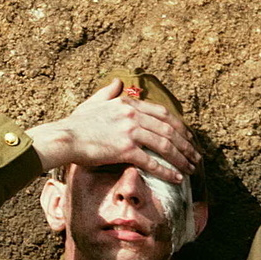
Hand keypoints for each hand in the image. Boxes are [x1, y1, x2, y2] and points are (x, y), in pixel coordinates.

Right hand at [26, 77, 199, 181]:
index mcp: (128, 103)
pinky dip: (167, 171)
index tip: (189, 137)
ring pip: (165, 145)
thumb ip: (108, 92)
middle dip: (186, 145)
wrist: (64, 138)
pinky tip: (177, 178)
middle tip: (196, 156)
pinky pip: (152, 162)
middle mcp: (132, 115)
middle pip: (169, 130)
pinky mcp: (124, 149)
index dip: (180, 126)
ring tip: (191, 169)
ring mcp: (129, 131)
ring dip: (182, 159)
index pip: (163, 113)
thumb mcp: (94, 102)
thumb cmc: (76, 124)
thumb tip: (118, 81)